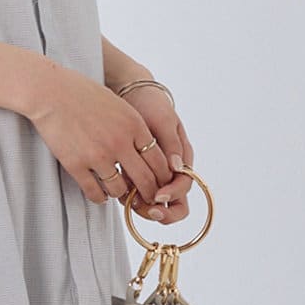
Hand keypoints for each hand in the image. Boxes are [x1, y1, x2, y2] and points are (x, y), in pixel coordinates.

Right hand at [23, 65, 193, 219]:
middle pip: (145, 179)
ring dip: (121, 194)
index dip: (162, 177)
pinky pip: (95, 192)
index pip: (159, 160)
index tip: (159, 183)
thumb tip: (146, 151)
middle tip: (146, 199)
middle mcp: (119, 142)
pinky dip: (100, 197)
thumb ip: (133, 128)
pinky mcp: (76, 165)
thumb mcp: (118, 105)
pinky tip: (99, 193)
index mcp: (134, 125)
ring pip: (120, 190)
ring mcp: (97, 155)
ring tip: (117, 191)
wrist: (51, 92)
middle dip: (149, 193)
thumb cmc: (84, 95)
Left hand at [114, 79, 194, 224]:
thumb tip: (178, 167)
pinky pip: (136, 191)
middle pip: (173, 201)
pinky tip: (118, 193)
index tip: (158, 197)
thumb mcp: (163, 120)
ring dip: (143, 206)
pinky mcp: (136, 171)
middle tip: (145, 210)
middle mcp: (171, 168)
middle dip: (160, 210)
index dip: (173, 194)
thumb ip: (171, 144)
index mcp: (182, 157)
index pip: (185, 184)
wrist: (130, 94)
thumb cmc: (151, 104)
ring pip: (153, 200)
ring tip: (128, 202)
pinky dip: (129, 196)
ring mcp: (154, 171)